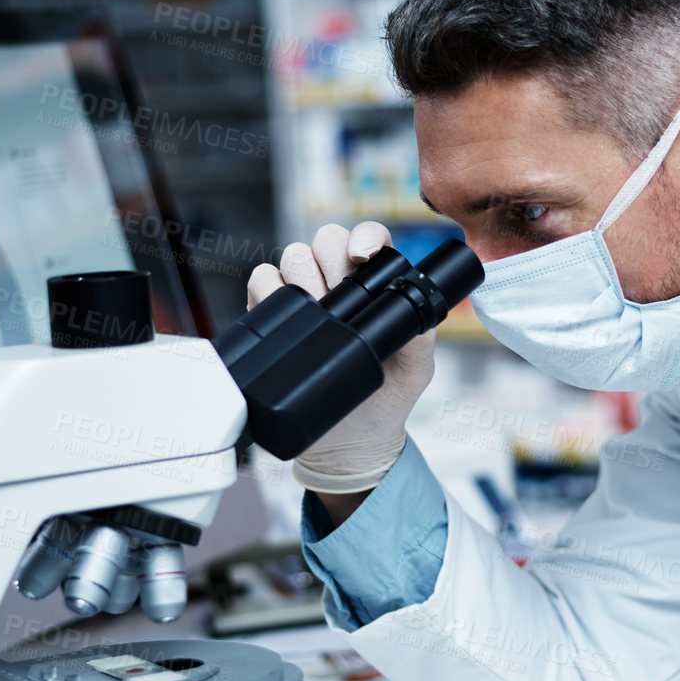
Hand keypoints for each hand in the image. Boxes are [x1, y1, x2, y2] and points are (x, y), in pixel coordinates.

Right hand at [246, 222, 435, 509]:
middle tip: (340, 300)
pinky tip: (292, 323)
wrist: (348, 443)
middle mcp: (338, 284)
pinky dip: (270, 293)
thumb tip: (415, 310)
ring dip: (304, 282)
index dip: (365, 238)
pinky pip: (260, 282)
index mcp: (375, 286)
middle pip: (325, 240)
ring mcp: (304, 298)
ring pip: (292, 257)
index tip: (363, 257)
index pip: (369, 239)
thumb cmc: (387, 399)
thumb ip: (419, 335)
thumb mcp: (416, 368)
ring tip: (321, 319)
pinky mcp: (274, 318)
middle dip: (333, 264)